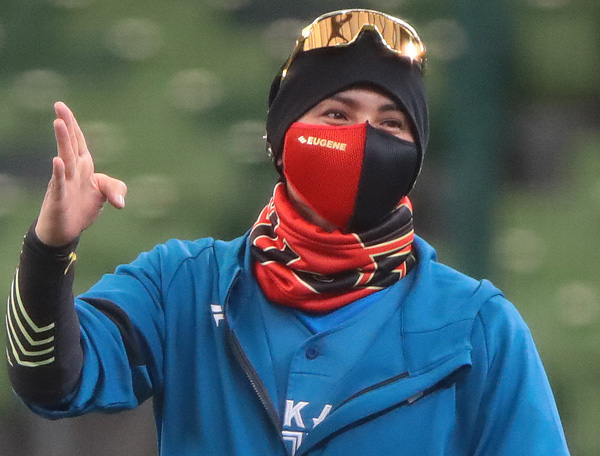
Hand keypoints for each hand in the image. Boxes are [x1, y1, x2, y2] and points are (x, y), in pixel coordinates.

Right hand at [35, 102, 126, 246]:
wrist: (67, 230)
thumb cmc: (83, 207)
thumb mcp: (105, 195)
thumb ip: (117, 190)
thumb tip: (121, 202)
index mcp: (83, 166)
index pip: (78, 141)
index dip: (73, 125)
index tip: (63, 106)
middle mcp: (72, 171)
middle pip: (70, 144)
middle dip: (66, 125)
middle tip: (59, 106)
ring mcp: (64, 183)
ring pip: (64, 158)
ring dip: (62, 141)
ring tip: (58, 123)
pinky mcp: (59, 198)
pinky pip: (59, 183)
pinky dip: (59, 172)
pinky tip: (57, 160)